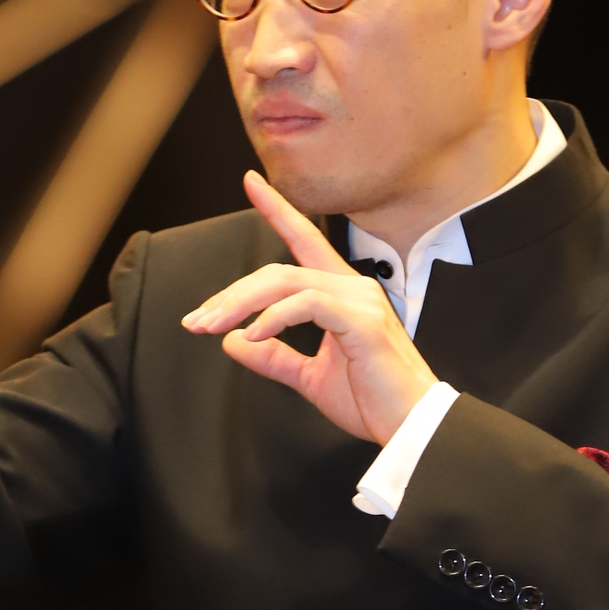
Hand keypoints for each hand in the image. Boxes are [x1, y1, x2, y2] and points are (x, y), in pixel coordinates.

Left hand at [181, 170, 437, 443]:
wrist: (411, 426)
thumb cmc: (372, 401)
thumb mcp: (310, 378)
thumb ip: (275, 357)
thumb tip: (234, 342)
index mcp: (343, 294)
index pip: (305, 240)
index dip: (278, 210)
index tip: (251, 182)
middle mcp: (353, 287)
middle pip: (278, 270)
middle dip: (231, 293)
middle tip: (196, 320)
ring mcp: (359, 300)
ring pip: (286, 282)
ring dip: (241, 304)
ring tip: (212, 326)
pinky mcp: (362, 320)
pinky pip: (307, 304)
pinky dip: (273, 317)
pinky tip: (252, 335)